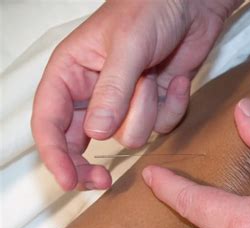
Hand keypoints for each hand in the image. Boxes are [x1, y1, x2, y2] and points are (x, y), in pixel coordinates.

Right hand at [32, 0, 240, 190]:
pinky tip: (177, 80)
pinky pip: (161, 126)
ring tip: (154, 78)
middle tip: (103, 179)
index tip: (68, 180)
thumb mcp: (127, 47)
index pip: (48, 121)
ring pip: (130, 135)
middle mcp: (94, 92)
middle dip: (91, 161)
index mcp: (71, 72)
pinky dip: (173, 107)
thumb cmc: (151, 8)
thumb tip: (95, 133)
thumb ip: (111, 92)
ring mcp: (126, 101)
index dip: (54, 155)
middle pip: (80, 142)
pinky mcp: (154, 105)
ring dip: (146, 112)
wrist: (193, 4)